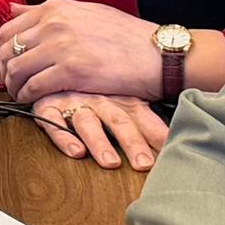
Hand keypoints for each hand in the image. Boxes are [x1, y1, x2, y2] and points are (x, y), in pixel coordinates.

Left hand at [0, 0, 179, 105]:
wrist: (157, 54)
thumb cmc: (126, 36)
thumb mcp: (85, 12)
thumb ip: (48, 12)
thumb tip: (12, 9)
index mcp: (55, 8)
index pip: (8, 28)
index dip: (0, 51)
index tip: (5, 64)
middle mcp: (53, 23)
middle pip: (6, 49)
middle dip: (2, 70)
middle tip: (9, 84)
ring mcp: (60, 46)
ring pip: (15, 69)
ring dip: (13, 86)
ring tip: (21, 95)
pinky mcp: (70, 71)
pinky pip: (33, 87)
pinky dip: (27, 98)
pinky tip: (33, 102)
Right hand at [34, 91, 169, 167]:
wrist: (56, 59)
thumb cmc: (94, 86)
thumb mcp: (122, 95)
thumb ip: (147, 119)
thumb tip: (176, 141)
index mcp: (121, 97)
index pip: (142, 116)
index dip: (156, 132)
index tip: (170, 150)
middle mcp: (100, 99)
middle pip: (118, 121)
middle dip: (132, 142)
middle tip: (144, 164)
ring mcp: (73, 102)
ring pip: (88, 123)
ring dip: (99, 143)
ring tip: (111, 163)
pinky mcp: (48, 106)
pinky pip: (53, 122)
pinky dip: (64, 137)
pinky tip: (75, 152)